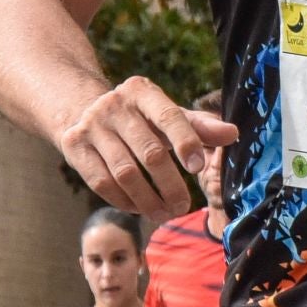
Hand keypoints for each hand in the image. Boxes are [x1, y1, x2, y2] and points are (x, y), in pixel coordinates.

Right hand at [58, 76, 237, 221]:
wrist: (82, 111)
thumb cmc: (141, 119)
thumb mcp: (169, 116)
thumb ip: (200, 127)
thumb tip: (233, 133)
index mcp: (143, 92)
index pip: (169, 117)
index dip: (186, 142)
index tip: (198, 168)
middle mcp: (114, 105)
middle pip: (149, 152)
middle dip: (170, 185)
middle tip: (184, 206)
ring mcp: (91, 126)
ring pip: (125, 173)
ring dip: (148, 200)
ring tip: (165, 214)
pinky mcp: (73, 146)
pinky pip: (101, 182)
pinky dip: (124, 201)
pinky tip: (139, 209)